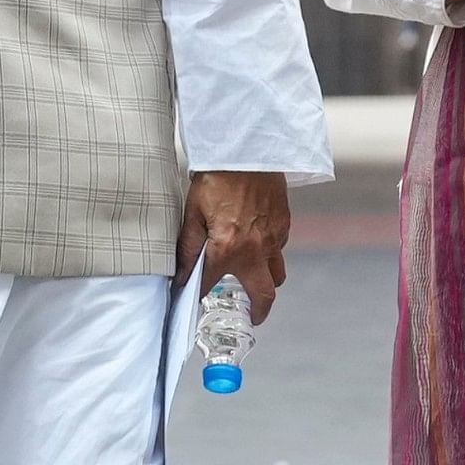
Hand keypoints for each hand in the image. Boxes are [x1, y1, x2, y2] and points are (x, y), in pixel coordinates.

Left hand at [178, 170, 292, 324]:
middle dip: (258, 311)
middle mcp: (255, 250)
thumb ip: (188, 247)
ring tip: (253, 279)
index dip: (197, 292)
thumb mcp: (193, 212)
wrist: (247, 148)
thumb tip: (181, 274)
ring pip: (277, 273)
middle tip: (251, 315)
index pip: (209, 284)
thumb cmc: (216, 177)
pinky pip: (280, 250)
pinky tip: (256, 243)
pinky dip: (270, 254)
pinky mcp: (284, 225)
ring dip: (266, 281)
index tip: (191, 296)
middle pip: (264, 294)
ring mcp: (273, 239)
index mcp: (227, 249)